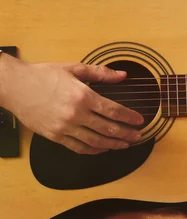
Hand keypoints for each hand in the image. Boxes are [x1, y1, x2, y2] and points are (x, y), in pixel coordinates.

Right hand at [1, 57, 143, 154]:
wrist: (14, 86)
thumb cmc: (43, 75)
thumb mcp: (74, 68)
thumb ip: (100, 73)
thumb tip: (122, 75)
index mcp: (83, 96)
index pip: (114, 110)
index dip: (129, 117)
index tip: (140, 121)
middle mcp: (76, 114)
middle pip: (108, 128)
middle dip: (126, 134)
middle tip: (138, 136)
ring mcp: (65, 127)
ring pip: (95, 141)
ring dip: (113, 144)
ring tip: (125, 144)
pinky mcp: (55, 136)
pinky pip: (79, 147)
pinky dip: (93, 150)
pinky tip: (103, 148)